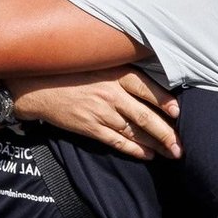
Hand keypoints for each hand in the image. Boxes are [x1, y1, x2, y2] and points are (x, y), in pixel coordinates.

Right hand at [13, 68, 180, 160]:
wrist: (37, 86)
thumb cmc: (71, 71)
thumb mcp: (99, 62)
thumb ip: (123, 71)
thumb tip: (150, 83)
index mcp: (116, 74)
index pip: (147, 88)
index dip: (164, 102)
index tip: (178, 112)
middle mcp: (111, 94)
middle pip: (145, 116)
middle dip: (166, 133)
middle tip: (181, 146)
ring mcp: (101, 113)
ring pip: (134, 132)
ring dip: (156, 144)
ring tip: (172, 153)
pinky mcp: (90, 128)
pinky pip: (117, 141)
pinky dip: (134, 149)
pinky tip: (148, 155)